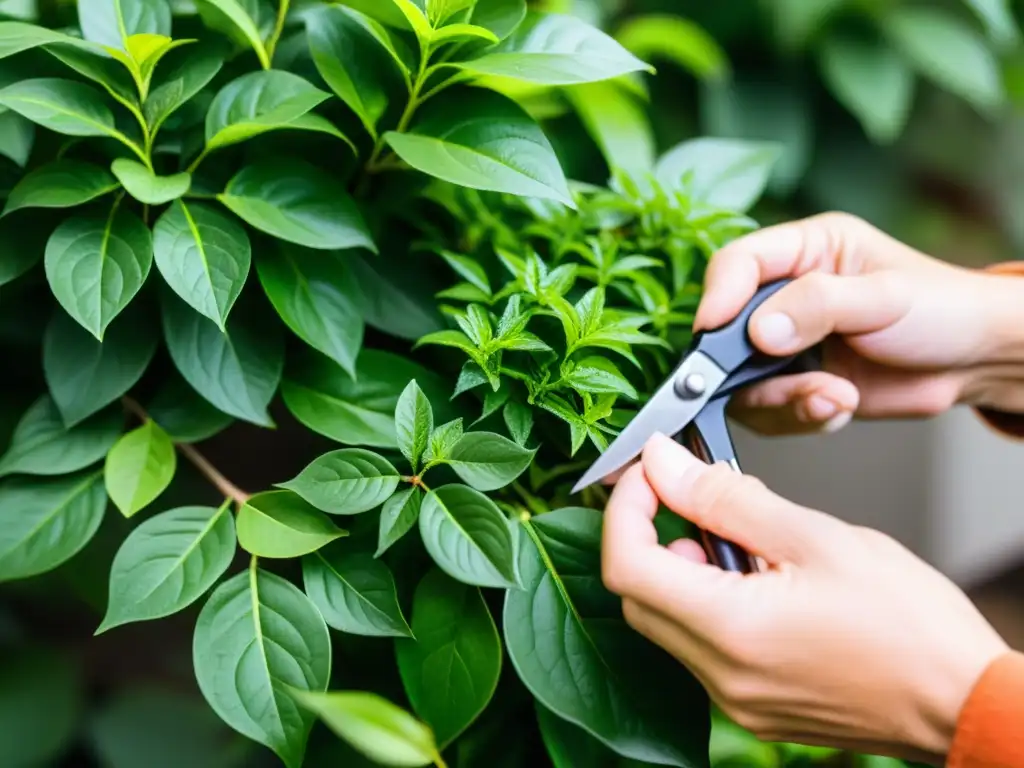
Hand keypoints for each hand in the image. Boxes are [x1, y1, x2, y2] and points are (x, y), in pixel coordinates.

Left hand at [601, 433, 1007, 762]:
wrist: (964, 702)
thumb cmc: (911, 625)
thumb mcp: (816, 537)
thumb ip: (728, 499)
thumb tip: (666, 465)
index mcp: (731, 631)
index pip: (626, 564)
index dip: (625, 507)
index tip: (650, 472)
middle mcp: (721, 676)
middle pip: (637, 595)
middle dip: (651, 536)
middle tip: (694, 499)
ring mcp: (734, 698)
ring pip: (667, 622)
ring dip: (683, 570)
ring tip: (744, 541)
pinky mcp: (752, 706)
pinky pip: (701, 648)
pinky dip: (708, 603)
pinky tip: (758, 580)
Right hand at [695, 212, 1023, 434]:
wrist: (975, 362)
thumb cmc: (942, 309)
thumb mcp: (883, 296)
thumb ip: (817, 305)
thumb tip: (760, 331)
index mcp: (803, 251)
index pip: (737, 264)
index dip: (718, 295)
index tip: (713, 330)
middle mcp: (785, 296)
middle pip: (726, 331)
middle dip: (744, 366)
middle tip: (773, 384)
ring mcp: (787, 344)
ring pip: (742, 381)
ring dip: (782, 399)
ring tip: (832, 397)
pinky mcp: (796, 384)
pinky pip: (770, 411)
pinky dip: (801, 416)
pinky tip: (840, 404)